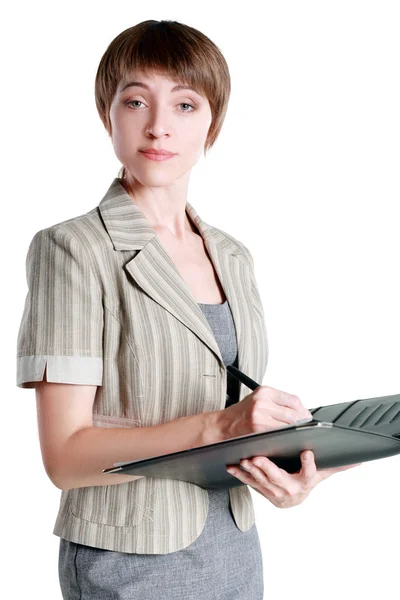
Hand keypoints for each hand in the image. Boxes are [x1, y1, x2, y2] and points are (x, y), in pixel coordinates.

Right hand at [221, 385, 312, 439]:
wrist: (223, 424)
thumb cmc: (241, 413)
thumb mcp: (258, 399)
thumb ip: (277, 402)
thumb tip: (301, 410)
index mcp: (264, 391)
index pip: (293, 400)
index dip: (303, 410)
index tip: (306, 416)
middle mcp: (262, 401)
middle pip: (293, 413)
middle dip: (301, 422)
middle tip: (303, 427)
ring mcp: (260, 415)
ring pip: (288, 424)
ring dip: (294, 430)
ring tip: (294, 432)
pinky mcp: (258, 428)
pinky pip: (279, 434)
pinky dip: (285, 436)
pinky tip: (284, 437)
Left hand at [226, 450, 361, 508]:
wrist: (293, 499)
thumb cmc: (306, 481)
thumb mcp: (322, 474)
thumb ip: (336, 466)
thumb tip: (357, 460)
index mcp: (305, 483)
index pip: (310, 473)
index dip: (309, 464)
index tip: (307, 453)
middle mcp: (290, 490)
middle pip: (279, 479)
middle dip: (268, 468)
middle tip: (258, 457)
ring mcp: (274, 492)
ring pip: (262, 481)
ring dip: (252, 471)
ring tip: (245, 460)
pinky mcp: (261, 490)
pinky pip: (249, 483)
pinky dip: (239, 475)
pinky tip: (231, 466)